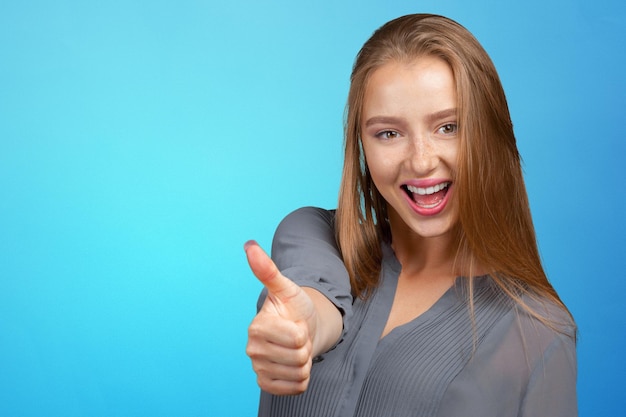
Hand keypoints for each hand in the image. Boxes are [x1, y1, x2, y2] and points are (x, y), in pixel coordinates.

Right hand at [244, 241, 317, 394]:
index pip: (297, 338)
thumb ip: (268, 270)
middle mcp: (252, 350)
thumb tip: (250, 245)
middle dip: (305, 347)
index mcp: (257, 327)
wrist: (300, 329)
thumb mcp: (286, 288)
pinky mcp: (266, 384)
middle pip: (299, 357)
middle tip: (297, 337)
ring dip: (305, 362)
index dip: (303, 330)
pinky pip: (296, 388)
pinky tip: (293, 364)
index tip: (294, 323)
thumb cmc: (293, 308)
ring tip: (295, 348)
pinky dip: (302, 378)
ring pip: (299, 373)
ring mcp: (259, 369)